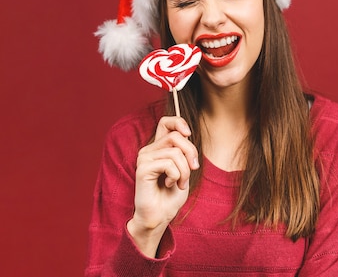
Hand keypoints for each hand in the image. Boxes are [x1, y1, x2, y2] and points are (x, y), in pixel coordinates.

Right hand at [127, 116, 199, 256]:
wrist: (160, 217)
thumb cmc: (171, 195)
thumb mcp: (184, 169)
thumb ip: (184, 151)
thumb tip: (186, 134)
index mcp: (158, 148)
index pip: (165, 122)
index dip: (178, 122)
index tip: (188, 133)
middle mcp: (149, 150)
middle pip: (176, 136)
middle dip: (191, 152)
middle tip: (194, 168)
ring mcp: (144, 159)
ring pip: (175, 152)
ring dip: (185, 170)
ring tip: (180, 182)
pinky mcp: (143, 169)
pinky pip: (169, 164)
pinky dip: (177, 176)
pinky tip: (170, 184)